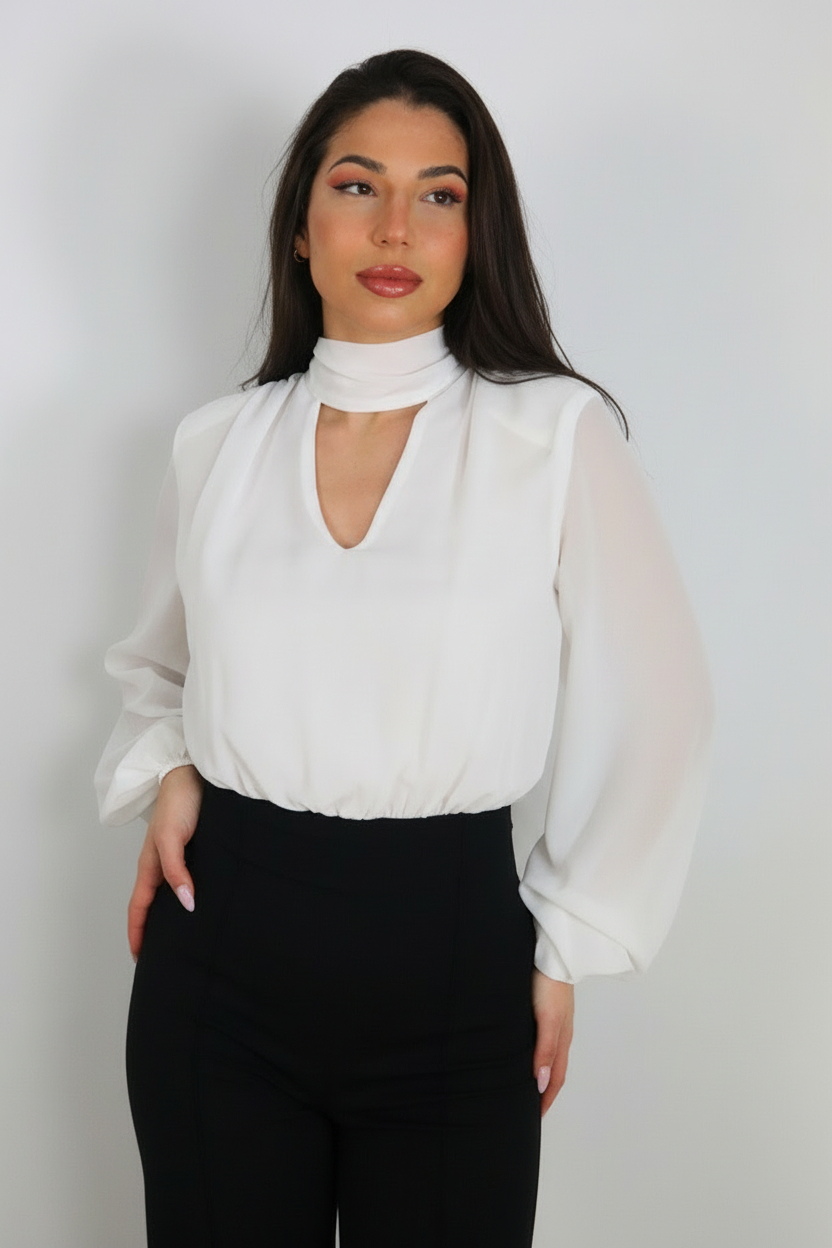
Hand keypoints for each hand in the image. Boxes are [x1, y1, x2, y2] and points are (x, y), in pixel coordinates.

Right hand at [127, 765, 203, 961]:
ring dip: (171, 914)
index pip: (140, 906)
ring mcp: (178, 856)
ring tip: (182, 937)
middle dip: (152, 929)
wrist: (196, 772)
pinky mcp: (196, 848)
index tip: (139, 958)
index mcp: (151, 863)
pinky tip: (203, 903)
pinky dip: (188, 895)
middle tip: (161, 956)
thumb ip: (175, 869)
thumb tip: (185, 902)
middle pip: (153, 903)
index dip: (138, 932)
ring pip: (170, 892)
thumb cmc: (181, 800)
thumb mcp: (172, 837)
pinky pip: (188, 879)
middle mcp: (163, 863)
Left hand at [532, 968, 574, 1116]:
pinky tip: (522, 1052)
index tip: (535, 1118)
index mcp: (561, 1039)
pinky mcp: (543, 1008)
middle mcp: (559, 1033)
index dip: (546, 1099)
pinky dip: (534, 1054)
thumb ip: (545, 1049)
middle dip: (544, 1091)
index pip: (555, 1078)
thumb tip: (541, 1083)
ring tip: (524, 1086)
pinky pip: (541, 1039)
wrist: (551, 952)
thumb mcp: (548, 1020)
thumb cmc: (550, 984)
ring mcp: (553, 1020)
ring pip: (547, 1055)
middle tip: (529, 1109)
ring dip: (538, 1073)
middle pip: (553, 1069)